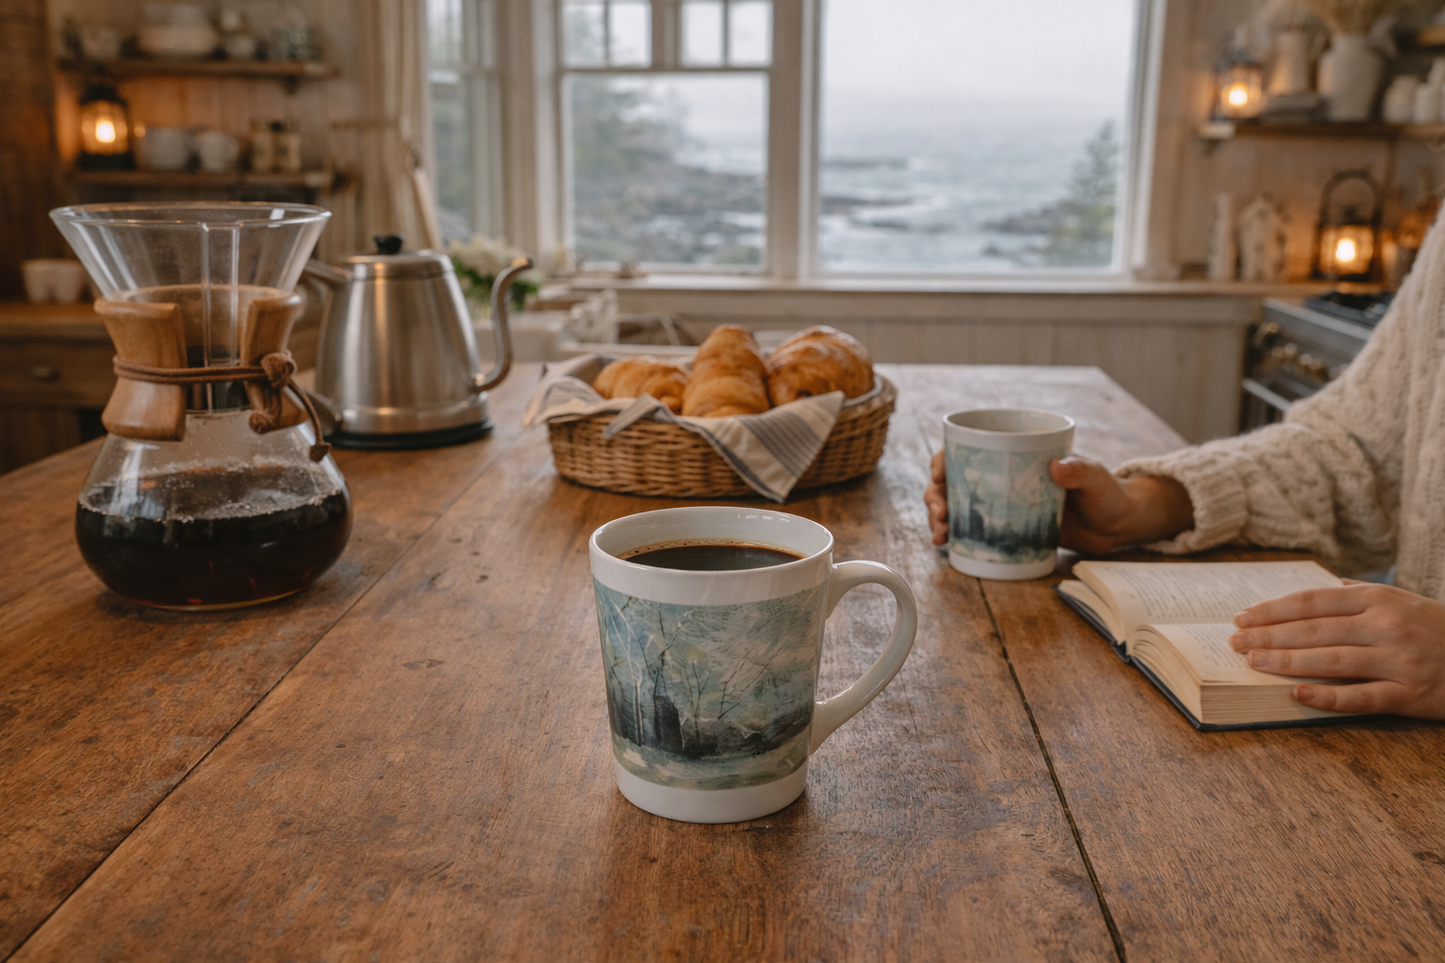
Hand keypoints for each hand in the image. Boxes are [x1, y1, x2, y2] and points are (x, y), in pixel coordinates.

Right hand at [926, 450, 1193, 551]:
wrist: (1116, 526)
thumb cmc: (1107, 494)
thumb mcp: (1096, 478)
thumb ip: (1081, 471)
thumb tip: (1058, 465)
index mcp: (1016, 454)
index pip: (968, 449)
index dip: (944, 458)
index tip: (938, 473)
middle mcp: (1001, 476)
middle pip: (953, 479)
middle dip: (935, 494)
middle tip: (939, 513)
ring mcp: (1001, 504)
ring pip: (956, 504)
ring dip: (939, 516)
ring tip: (939, 535)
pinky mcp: (1007, 529)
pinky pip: (972, 529)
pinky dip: (954, 535)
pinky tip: (946, 545)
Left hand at [1231, 583, 1444, 718]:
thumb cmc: (1436, 629)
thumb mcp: (1403, 601)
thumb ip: (1361, 595)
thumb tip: (1324, 588)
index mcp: (1379, 599)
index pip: (1312, 602)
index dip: (1272, 610)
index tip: (1241, 618)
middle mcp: (1386, 626)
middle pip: (1314, 630)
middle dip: (1268, 636)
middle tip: (1235, 643)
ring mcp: (1398, 660)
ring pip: (1330, 661)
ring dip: (1287, 662)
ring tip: (1254, 663)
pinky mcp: (1410, 693)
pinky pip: (1361, 696)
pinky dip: (1327, 696)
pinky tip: (1296, 694)